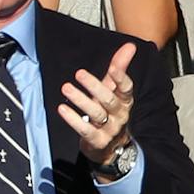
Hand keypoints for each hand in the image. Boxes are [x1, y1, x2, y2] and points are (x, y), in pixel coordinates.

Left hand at [58, 42, 136, 167]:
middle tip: (79, 73)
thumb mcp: (114, 90)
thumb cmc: (110, 111)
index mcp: (125, 100)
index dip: (121, 77)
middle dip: (94, 86)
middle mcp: (119, 114)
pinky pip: (85, 130)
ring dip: (80, 100)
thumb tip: (130, 45)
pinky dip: (73, 120)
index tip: (113, 67)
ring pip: (95, 113)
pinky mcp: (98, 141)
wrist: (112, 147)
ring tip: (66, 88)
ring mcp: (110, 129)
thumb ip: (120, 67)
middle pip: (108, 99)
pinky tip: (62, 109)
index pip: (126, 88)